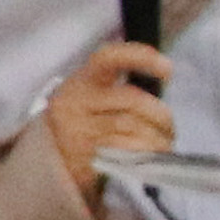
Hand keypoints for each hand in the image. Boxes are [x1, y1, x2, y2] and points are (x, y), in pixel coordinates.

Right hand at [37, 38, 173, 210]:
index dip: (140, 58)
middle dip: (161, 115)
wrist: (50, 161)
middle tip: (169, 127)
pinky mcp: (83, 153)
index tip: (168, 69)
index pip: (108, 58)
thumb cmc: (85, 124)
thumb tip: (164, 80)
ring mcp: (77, 128)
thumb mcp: (93, 98)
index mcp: (83, 80)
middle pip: (131, 99)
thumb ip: (122, 88)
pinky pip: (124, 149)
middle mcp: (76, 100)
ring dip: (157, 138)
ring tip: (163, 144)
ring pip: (131, 126)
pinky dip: (143, 152)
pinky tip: (148, 156)